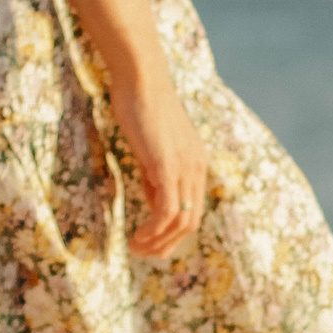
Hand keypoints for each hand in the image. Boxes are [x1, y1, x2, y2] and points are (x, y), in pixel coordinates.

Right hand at [109, 74, 206, 257]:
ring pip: (181, 222)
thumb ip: (156, 172)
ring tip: (136, 248)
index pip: (193, 209)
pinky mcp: (168, 167)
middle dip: (167, 244)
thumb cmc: (140, 105)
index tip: (151, 241)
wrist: (142, 78)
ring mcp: (186, 168)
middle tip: (143, 253)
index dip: (173, 232)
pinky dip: (154, 230)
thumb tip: (153, 198)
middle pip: (191, 223)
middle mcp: (197, 168)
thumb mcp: (152, 145)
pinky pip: (167, 211)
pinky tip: (137, 235)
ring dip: (158, 241)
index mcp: (196, 162)